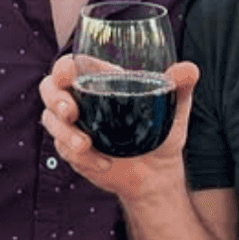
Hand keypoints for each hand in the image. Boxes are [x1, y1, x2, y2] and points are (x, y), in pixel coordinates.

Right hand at [39, 55, 198, 200]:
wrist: (157, 174)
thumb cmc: (162, 132)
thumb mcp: (174, 108)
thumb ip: (181, 86)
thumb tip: (189, 69)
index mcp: (99, 80)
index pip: (70, 66)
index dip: (62, 68)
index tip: (68, 75)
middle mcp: (81, 100)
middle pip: (49, 89)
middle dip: (54, 99)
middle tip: (70, 112)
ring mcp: (74, 126)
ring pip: (50, 121)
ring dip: (64, 133)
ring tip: (85, 145)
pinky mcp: (73, 152)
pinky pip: (64, 151)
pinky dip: (82, 158)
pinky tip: (103, 163)